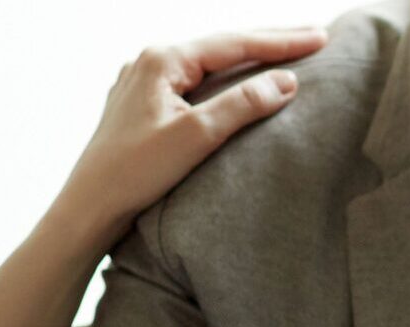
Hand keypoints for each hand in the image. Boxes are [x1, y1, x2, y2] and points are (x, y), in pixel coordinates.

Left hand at [50, 28, 329, 243]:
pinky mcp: (143, 102)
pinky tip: (239, 78)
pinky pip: (194, 79)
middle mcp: (150, 61)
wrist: (88, 206)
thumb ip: (242, 105)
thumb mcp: (195, 137)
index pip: (235, 43)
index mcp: (162, 60)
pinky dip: (225, 76)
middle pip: (222, 46)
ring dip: (248, 57)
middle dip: (270, 42)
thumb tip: (287, 81)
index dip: (282, 42)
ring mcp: (143, 80)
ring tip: (286, 51)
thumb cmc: (134, 173)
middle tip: (316, 36)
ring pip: (208, 62)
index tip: (322, 39)